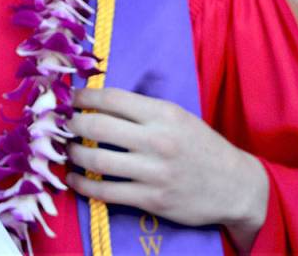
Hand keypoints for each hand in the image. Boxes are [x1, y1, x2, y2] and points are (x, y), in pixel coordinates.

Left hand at [66, 88, 267, 250]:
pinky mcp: (152, 200)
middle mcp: (157, 141)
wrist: (237, 186)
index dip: (82, 97)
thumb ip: (141, 109)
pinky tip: (74, 178)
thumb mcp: (177, 116)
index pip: (111, 98)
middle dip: (71, 124)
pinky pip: (105, 192)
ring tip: (66, 149)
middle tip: (61, 124)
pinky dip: (82, 184)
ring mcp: (154, 172)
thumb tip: (97, 99)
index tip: (69, 98)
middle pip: (96, 127)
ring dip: (72, 154)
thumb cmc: (201, 146)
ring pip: (96, 160)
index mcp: (163, 114)